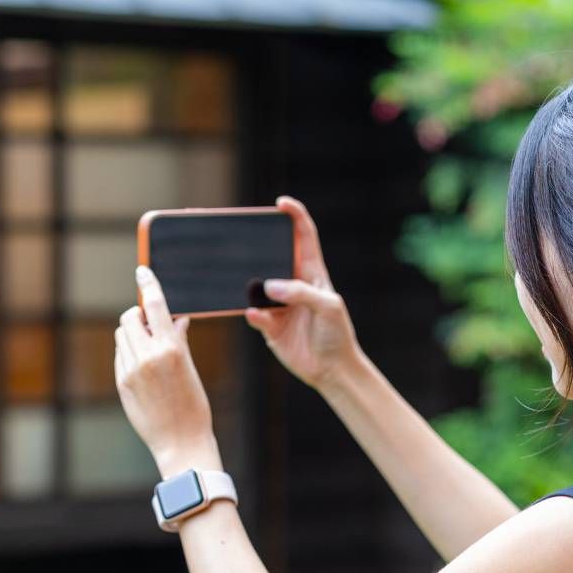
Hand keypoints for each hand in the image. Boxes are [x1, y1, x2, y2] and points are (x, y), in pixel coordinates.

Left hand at [116, 266, 220, 475]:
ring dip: (133, 334)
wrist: (181, 442)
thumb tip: (176, 319)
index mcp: (170, 349)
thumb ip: (179, 341)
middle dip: (139, 316)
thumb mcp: (191, 369)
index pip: (156, 305)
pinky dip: (129, 352)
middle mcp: (147, 356)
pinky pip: (120, 355)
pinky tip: (144, 368)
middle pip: (131, 317)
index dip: (148, 284)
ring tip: (150, 349)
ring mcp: (131, 370)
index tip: (142, 270)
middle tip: (152, 325)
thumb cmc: (193, 406)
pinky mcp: (122, 382)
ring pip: (122, 335)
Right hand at [247, 197, 362, 390]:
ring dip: (246, 281)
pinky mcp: (268, 326)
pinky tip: (255, 314)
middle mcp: (292, 284)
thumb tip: (270, 286)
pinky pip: (253, 314)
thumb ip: (302, 293)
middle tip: (241, 234)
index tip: (281, 203)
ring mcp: (278, 304)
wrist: (331, 369)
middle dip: (258, 245)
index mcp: (312, 272)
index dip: (294, 216)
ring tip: (235, 275)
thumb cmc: (337, 333)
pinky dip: (251, 313)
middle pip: (271, 256)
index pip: (303, 236)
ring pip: (255, 286)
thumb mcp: (328, 307)